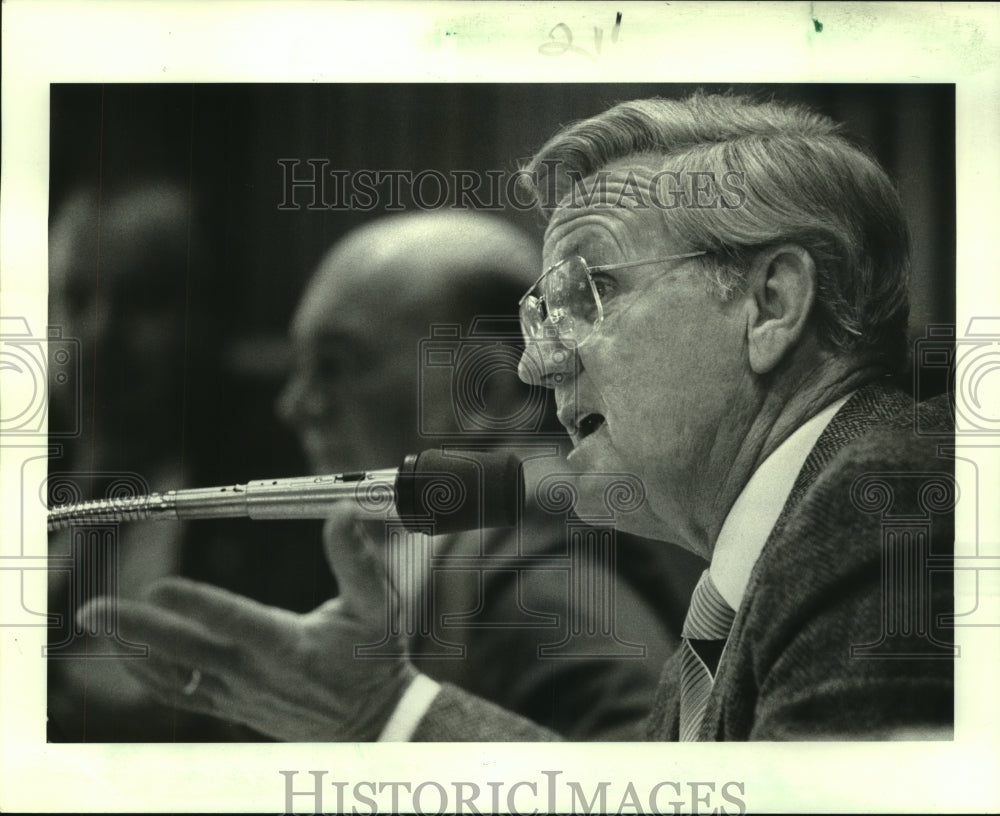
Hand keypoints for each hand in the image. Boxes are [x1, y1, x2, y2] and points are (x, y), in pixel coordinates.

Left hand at [77, 507, 416, 740]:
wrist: (373, 722)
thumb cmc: (375, 659)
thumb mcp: (379, 605)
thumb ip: (356, 558)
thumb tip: (343, 512)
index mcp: (293, 646)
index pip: (237, 622)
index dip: (197, 605)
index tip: (160, 587)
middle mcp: (259, 674)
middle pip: (188, 652)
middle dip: (139, 629)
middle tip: (96, 610)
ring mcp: (242, 694)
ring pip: (177, 675)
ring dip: (134, 648)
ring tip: (100, 623)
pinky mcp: (234, 706)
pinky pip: (183, 694)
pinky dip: (150, 675)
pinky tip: (128, 653)